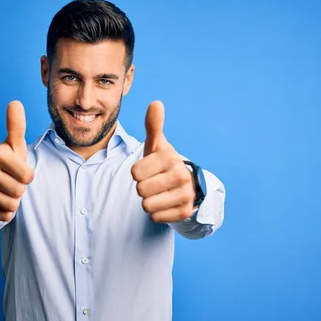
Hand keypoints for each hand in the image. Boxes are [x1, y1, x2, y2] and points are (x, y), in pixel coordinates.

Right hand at [0, 100, 34, 220]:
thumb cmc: (6, 163)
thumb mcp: (13, 145)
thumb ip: (16, 126)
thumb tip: (15, 102)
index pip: (27, 176)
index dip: (28, 176)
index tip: (18, 170)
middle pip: (19, 191)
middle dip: (20, 190)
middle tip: (10, 182)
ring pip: (12, 204)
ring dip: (13, 201)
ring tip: (4, 192)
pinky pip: (3, 216)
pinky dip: (5, 212)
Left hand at [131, 101, 195, 222]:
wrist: (185, 184)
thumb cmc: (162, 163)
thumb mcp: (156, 145)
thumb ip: (153, 125)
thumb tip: (156, 103)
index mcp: (170, 158)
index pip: (135, 172)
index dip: (137, 172)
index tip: (149, 169)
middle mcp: (181, 176)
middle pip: (140, 190)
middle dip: (143, 187)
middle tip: (154, 182)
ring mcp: (185, 195)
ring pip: (147, 205)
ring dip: (148, 201)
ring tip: (159, 192)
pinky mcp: (185, 212)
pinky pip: (156, 217)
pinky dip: (156, 213)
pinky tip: (165, 203)